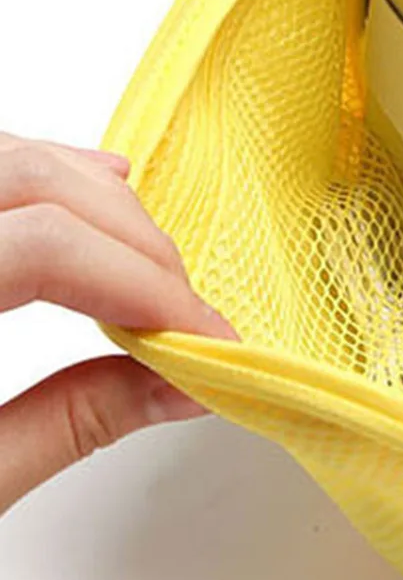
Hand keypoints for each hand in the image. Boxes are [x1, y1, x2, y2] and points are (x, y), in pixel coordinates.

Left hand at [0, 132, 236, 513]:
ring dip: (92, 193)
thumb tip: (181, 388)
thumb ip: (70, 423)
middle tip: (183, 307)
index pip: (45, 246)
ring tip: (153, 254)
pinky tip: (93, 182)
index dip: (143, 285)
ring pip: (7, 156)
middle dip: (133, 239)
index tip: (207, 338)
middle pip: (33, 183)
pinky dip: (45, 168)